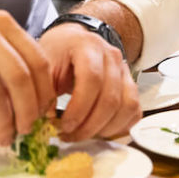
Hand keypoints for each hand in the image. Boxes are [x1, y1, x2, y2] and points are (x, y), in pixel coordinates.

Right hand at [0, 2, 54, 146]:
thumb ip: (7, 52)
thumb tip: (32, 95)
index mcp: (3, 22)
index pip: (37, 60)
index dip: (45, 91)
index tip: (44, 111)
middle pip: (20, 79)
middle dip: (28, 111)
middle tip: (27, 130)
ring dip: (4, 124)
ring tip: (5, 138)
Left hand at [38, 23, 140, 141]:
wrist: (71, 41)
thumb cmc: (57, 53)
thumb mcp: (43, 65)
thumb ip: (43, 89)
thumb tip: (44, 118)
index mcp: (88, 45)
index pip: (92, 78)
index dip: (79, 108)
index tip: (64, 126)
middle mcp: (112, 56)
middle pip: (111, 98)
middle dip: (90, 125)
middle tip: (70, 136)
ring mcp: (125, 70)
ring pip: (127, 106)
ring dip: (105, 128)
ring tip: (82, 134)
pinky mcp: (131, 84)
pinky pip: (134, 111)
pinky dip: (119, 127)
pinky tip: (99, 131)